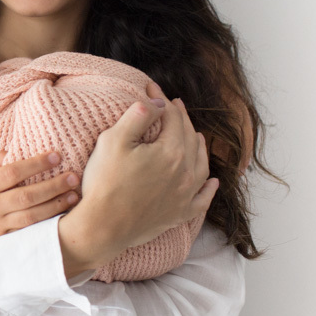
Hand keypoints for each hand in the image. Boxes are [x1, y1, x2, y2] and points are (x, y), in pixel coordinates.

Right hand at [0, 151, 80, 246]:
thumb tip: (16, 152)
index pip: (12, 172)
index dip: (35, 164)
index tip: (56, 156)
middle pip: (26, 195)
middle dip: (53, 185)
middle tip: (74, 176)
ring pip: (31, 216)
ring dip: (55, 205)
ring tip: (74, 195)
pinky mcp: (1, 238)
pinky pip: (27, 229)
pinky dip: (45, 221)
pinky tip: (61, 214)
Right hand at [59, 86, 217, 274]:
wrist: (103, 226)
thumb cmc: (105, 182)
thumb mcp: (113, 140)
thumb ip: (138, 116)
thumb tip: (159, 103)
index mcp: (171, 151)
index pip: (172, 117)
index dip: (162, 99)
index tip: (151, 88)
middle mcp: (186, 172)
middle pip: (189, 137)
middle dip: (181, 117)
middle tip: (172, 105)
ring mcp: (186, 195)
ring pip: (201, 164)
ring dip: (199, 146)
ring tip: (195, 135)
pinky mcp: (180, 214)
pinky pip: (203, 199)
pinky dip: (210, 188)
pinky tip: (213, 182)